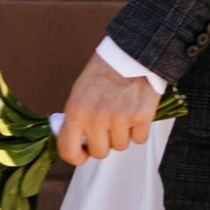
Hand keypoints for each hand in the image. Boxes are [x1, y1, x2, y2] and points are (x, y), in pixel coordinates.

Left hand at [56, 52, 162, 167]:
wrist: (131, 53)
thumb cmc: (104, 72)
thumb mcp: (79, 93)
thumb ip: (75, 119)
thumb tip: (74, 141)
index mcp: (76, 111)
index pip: (68, 151)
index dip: (77, 156)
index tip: (83, 153)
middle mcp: (96, 118)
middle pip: (99, 152)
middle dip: (104, 142)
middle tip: (108, 125)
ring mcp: (119, 119)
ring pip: (120, 146)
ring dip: (123, 134)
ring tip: (123, 112)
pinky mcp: (140, 118)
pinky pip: (139, 139)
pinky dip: (139, 129)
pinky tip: (135, 112)